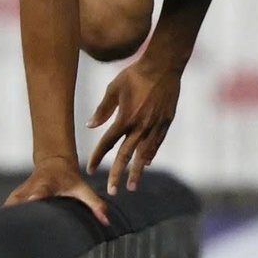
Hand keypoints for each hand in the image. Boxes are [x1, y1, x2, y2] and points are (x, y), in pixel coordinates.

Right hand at [6, 157, 109, 227]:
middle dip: (19, 216)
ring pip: (10, 207)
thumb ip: (95, 203)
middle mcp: (30, 187)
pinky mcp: (14, 198)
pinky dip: (7, 220)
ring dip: (10, 221)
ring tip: (10, 240)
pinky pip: (8, 210)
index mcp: (47, 183)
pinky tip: (6, 236)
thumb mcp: (83, 188)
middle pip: (21, 202)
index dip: (37, 196)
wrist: (52, 163)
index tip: (33, 200)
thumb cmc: (69, 178)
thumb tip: (106, 221)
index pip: (41, 190)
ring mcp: (20, 193)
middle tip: (18, 234)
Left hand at [86, 57, 181, 193]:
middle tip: (112, 191)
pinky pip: (157, 143)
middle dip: (117, 175)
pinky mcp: (166, 122)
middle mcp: (140, 126)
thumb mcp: (114, 89)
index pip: (107, 143)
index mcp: (125, 119)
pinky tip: (145, 163)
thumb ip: (103, 109)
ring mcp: (155, 126)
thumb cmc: (135, 75)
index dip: (98, 157)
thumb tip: (90, 126)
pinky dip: (150, 155)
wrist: (163, 66)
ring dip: (136, 171)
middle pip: (125, 156)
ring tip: (131, 186)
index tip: (90, 170)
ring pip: (143, 154)